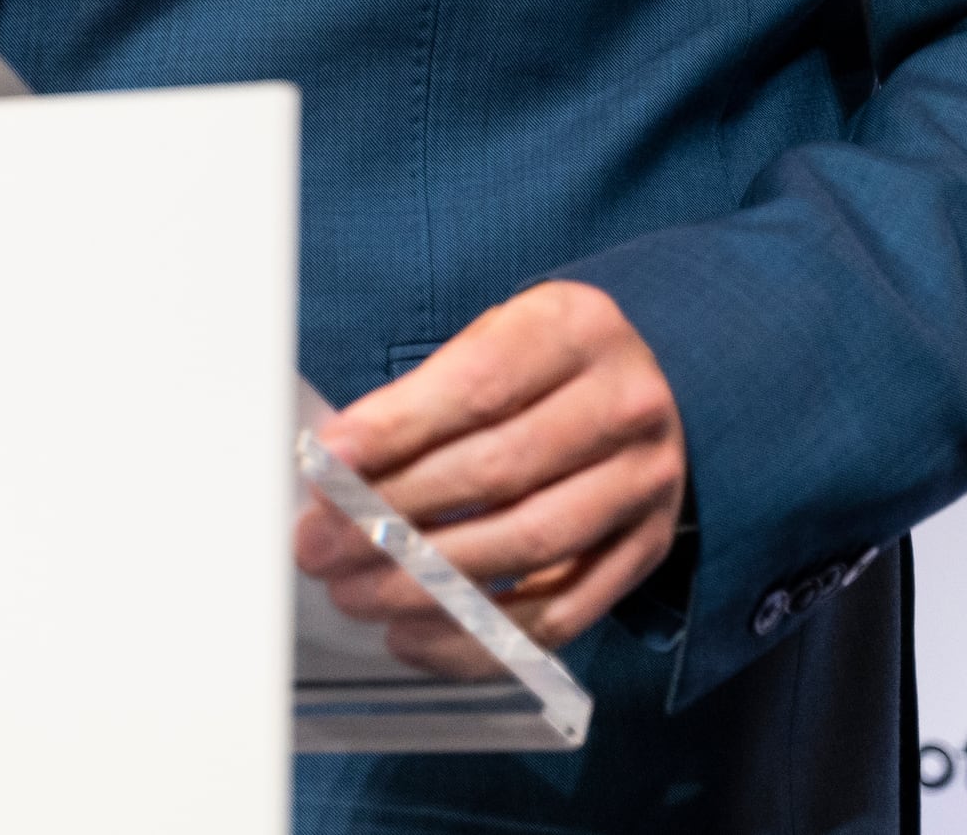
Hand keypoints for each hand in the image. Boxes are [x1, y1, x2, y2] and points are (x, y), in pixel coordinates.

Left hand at [295, 280, 685, 672]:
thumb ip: (424, 394)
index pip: (477, 389)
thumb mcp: (492, 337)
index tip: (326, 463)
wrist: (647, 387)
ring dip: (429, 582)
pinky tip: (414, 635)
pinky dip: (480, 635)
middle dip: (394, 517)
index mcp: (577, 331)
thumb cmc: (539, 365)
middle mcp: (624, 406)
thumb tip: (335, 467)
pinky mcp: (645, 551)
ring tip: (356, 592)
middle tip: (320, 546)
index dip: (395, 431)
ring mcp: (645, 484)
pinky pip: (561, 613)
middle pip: (498, 474)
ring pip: (529, 546)